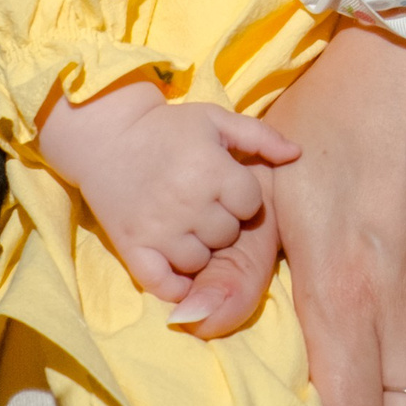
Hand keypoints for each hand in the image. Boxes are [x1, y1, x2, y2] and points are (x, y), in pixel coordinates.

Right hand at [38, 80, 298, 337]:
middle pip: (228, 235)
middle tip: (203, 204)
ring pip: (201, 261)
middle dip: (222, 222)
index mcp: (211, 171)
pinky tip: (178, 270)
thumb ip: (260, 137)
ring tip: (186, 226)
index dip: (242, 196)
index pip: (251, 205)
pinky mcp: (133, 247)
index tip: (225, 185)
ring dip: (199, 248)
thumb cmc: (168, 127)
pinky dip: (175, 284)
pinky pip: (163, 284)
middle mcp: (187, 203)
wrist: (107, 134)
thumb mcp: (216, 120)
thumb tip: (298, 154)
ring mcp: (158, 229)